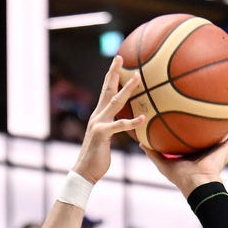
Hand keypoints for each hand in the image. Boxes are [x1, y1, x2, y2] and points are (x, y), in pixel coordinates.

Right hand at [72, 59, 145, 185]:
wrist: (85, 171)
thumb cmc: (98, 157)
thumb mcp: (106, 140)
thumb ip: (114, 129)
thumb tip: (126, 127)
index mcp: (99, 115)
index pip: (105, 91)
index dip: (111, 76)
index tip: (117, 62)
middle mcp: (98, 115)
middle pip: (107, 89)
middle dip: (114, 72)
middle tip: (120, 57)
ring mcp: (99, 123)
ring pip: (115, 102)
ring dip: (127, 89)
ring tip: (138, 77)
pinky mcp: (102, 134)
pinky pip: (120, 125)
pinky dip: (132, 121)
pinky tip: (143, 118)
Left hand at [138, 114, 227, 194]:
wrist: (198, 184)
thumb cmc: (181, 176)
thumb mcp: (163, 162)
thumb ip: (153, 152)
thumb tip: (140, 141)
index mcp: (195, 151)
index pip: (195, 134)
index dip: (194, 123)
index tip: (191, 109)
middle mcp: (208, 147)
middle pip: (212, 130)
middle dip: (213, 118)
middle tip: (212, 100)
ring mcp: (220, 148)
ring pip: (227, 130)